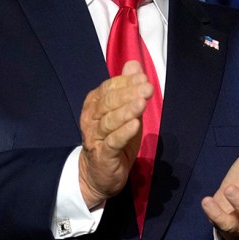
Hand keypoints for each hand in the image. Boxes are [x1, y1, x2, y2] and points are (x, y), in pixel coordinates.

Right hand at [78, 60, 153, 208]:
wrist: (98, 174)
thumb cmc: (113, 139)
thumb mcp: (123, 111)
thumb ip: (127, 88)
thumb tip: (134, 65)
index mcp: (94, 104)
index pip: (108, 88)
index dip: (125, 82)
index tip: (143, 77)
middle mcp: (91, 118)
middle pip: (108, 103)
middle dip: (128, 93)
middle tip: (147, 87)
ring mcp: (95, 137)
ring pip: (109, 121)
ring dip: (126, 111)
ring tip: (141, 103)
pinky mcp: (102, 155)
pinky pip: (112, 142)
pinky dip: (123, 133)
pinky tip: (135, 125)